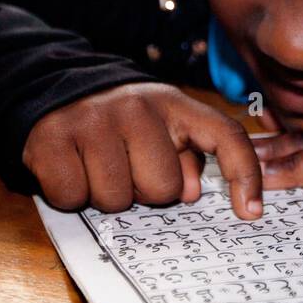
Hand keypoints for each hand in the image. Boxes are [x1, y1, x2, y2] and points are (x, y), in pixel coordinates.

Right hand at [23, 82, 262, 218]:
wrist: (55, 89)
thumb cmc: (121, 121)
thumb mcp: (162, 125)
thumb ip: (188, 155)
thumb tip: (192, 191)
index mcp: (174, 104)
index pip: (225, 136)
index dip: (244, 175)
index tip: (250, 212)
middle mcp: (137, 108)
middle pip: (163, 189)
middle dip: (145, 191)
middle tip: (128, 168)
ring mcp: (93, 121)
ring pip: (116, 199)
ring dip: (106, 195)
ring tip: (98, 166)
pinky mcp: (51, 139)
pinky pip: (72, 197)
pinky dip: (70, 195)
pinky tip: (72, 168)